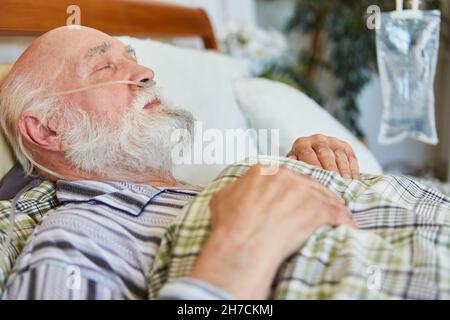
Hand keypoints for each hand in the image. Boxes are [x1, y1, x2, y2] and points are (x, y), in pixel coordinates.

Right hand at [189, 164, 356, 298]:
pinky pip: (336, 214)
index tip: (298, 199)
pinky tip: (348, 227)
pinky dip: (344, 220)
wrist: (242, 243)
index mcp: (264, 170)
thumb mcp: (223, 198)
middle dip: (314, 197)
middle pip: (308, 183)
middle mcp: (285, 176)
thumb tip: (237, 191)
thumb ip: (236, 189)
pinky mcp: (316, 208)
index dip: (294, 189)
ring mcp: (303, 190)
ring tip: (340, 217)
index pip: (286, 176)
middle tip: (319, 208)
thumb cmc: (230, 225)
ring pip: (324, 196)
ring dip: (333, 207)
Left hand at [287, 134, 359, 178]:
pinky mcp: (345, 146)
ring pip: (339, 155)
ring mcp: (332, 141)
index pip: (307, 154)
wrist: (313, 156)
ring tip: (346, 182)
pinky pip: (351, 157)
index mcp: (302, 144)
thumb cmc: (301, 165)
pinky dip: (353, 169)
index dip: (313, 166)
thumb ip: (292, 166)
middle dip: (330, 168)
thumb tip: (291, 168)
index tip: (318, 179)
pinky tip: (354, 180)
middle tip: (335, 181)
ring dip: (344, 170)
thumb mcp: (294, 165)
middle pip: (325, 154)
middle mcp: (317, 139)